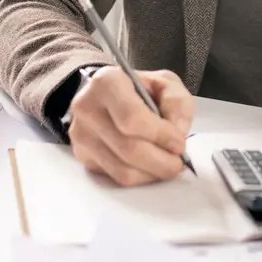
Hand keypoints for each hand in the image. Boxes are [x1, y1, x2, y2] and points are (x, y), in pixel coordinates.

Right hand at [67, 67, 194, 186]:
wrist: (106, 95)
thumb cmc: (137, 89)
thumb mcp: (164, 83)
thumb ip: (177, 102)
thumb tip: (178, 132)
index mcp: (107, 83)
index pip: (132, 118)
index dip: (160, 135)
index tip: (179, 143)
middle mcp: (88, 108)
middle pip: (128, 149)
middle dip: (161, 161)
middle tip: (178, 162)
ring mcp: (82, 135)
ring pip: (122, 170)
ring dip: (152, 174)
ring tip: (167, 165)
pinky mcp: (83, 157)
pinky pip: (116, 178)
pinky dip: (139, 178)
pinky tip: (149, 167)